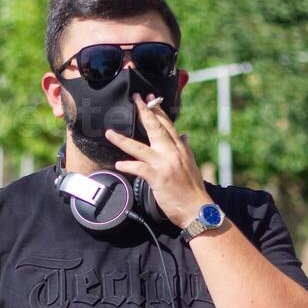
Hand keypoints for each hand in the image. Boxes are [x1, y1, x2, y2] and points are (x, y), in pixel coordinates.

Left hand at [105, 92, 210, 228]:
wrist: (197, 209)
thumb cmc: (192, 190)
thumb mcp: (191, 165)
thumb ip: (185, 149)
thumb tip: (184, 136)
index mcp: (181, 149)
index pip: (168, 125)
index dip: (158, 110)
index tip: (150, 98)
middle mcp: (173, 153)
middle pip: (156, 128)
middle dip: (144, 111)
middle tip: (134, 99)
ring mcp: (164, 164)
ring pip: (140, 147)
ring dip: (122, 140)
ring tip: (110, 133)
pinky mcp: (158, 178)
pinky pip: (138, 168)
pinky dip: (127, 165)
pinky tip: (118, 164)